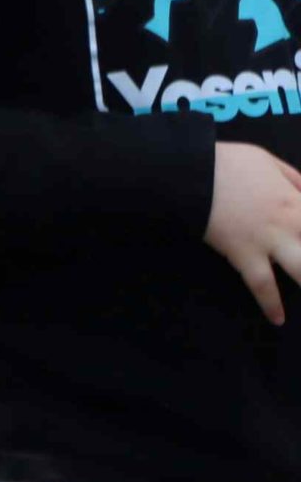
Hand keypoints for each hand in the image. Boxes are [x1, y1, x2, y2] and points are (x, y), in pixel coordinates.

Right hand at [205, 141, 300, 322]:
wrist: (191, 175)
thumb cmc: (229, 163)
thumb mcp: (268, 161)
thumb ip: (294, 180)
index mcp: (299, 202)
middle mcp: (292, 225)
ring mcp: (269, 243)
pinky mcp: (244, 256)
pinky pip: (261, 285)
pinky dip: (270, 304)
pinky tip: (278, 319)